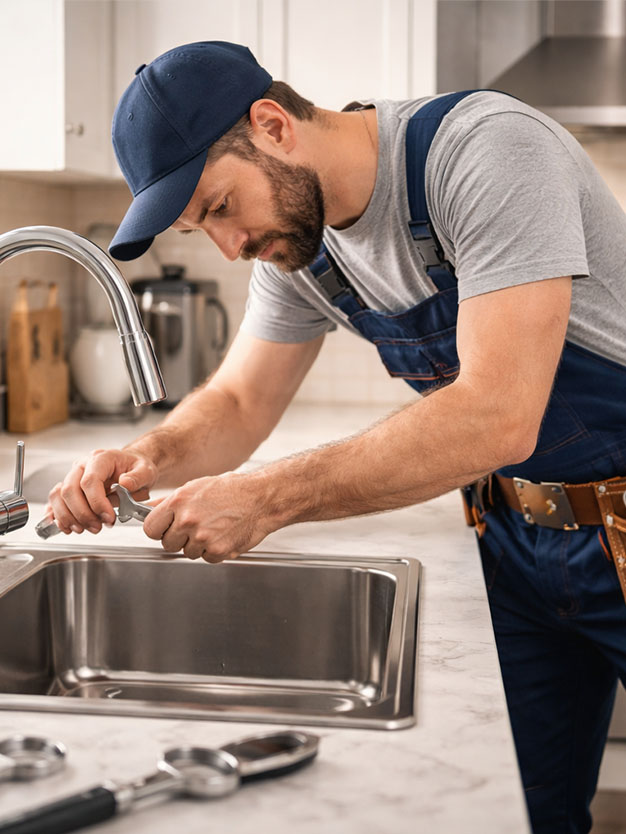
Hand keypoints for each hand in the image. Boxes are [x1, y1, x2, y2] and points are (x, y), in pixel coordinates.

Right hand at [46, 448, 157, 534]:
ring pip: (58, 496)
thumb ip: (138, 477)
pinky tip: (67, 527)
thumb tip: (125, 482)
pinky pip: (55, 501)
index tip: (108, 517)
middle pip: (69, 490)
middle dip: (83, 514)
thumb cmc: (136, 468)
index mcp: (101, 458)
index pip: (89, 480)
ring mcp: (73, 476)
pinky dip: (58, 516)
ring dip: (69, 517)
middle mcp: (82, 466)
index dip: (96, 502)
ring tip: (85, 529)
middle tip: (98, 527)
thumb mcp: (147, 470)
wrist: (131, 466)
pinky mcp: (69, 488)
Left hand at [143, 472, 277, 562]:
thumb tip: (148, 508)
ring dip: (197, 545)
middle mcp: (188, 520)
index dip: (158, 529)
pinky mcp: (217, 550)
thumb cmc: (231, 490)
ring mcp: (202, 537)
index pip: (150, 527)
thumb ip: (169, 501)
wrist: (260, 498)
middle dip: (178, 538)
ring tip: (213, 528)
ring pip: (187, 552)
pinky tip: (222, 535)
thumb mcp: (196, 487)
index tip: (165, 528)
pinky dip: (213, 551)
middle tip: (195, 527)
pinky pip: (206, 558)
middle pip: (167, 544)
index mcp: (179, 501)